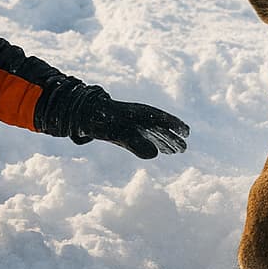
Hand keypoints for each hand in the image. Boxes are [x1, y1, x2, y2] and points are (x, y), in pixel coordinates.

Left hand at [71, 84, 189, 157]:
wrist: (81, 114)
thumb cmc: (99, 121)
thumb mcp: (118, 133)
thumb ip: (136, 144)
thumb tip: (154, 155)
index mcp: (139, 113)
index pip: (162, 118)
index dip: (175, 125)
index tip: (186, 133)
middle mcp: (138, 117)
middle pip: (160, 127)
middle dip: (172, 137)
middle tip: (184, 149)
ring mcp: (132, 123)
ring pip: (153, 132)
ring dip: (164, 141)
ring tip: (176, 151)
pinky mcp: (125, 130)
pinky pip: (144, 136)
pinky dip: (154, 143)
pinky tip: (158, 151)